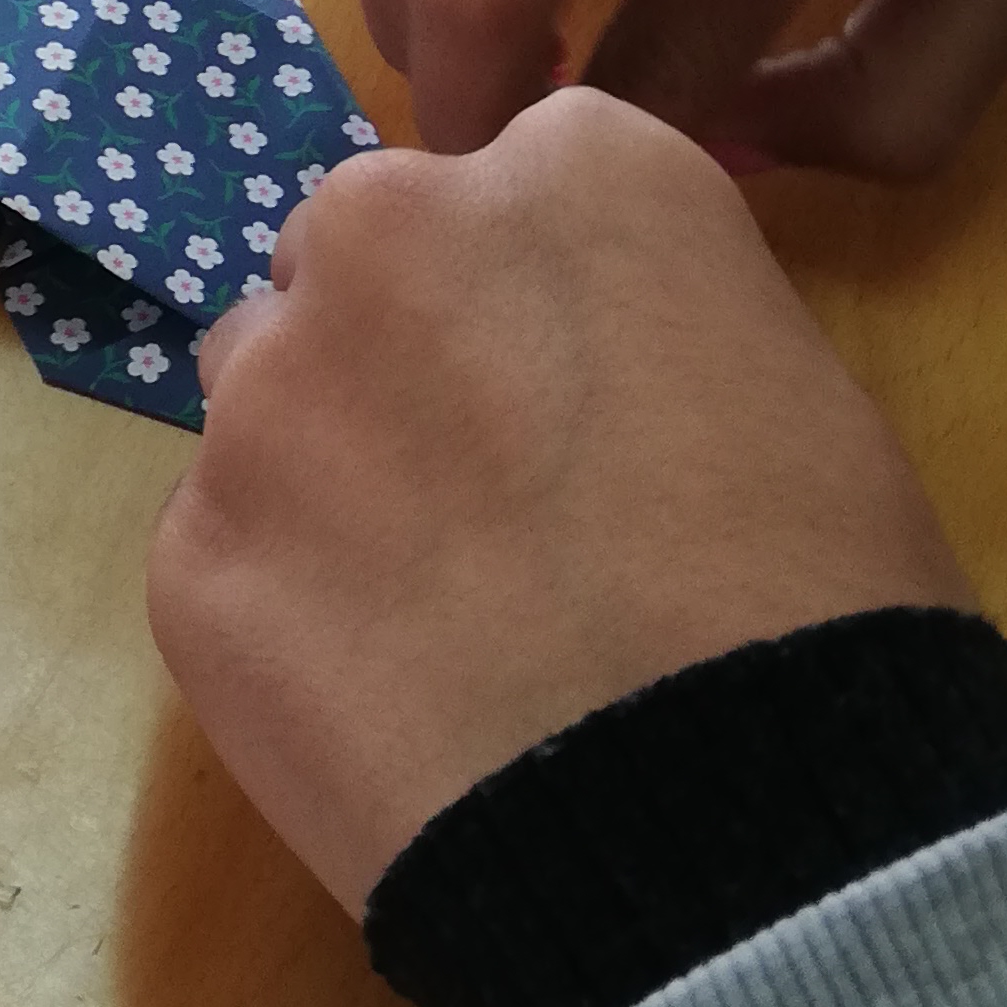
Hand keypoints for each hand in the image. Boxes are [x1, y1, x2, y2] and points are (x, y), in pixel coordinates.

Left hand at [144, 93, 969, 913]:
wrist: (724, 837)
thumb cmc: (820, 608)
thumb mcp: (784, 386)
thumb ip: (639, 317)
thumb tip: (566, 370)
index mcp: (569, 168)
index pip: (506, 185)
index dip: (537, 305)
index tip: (576, 400)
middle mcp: (385, 233)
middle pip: (349, 264)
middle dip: (399, 356)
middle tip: (486, 507)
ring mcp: (263, 398)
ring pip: (262, 399)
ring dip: (319, 470)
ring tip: (429, 616)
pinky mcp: (186, 557)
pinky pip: (221, 550)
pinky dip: (282, 612)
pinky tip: (381, 702)